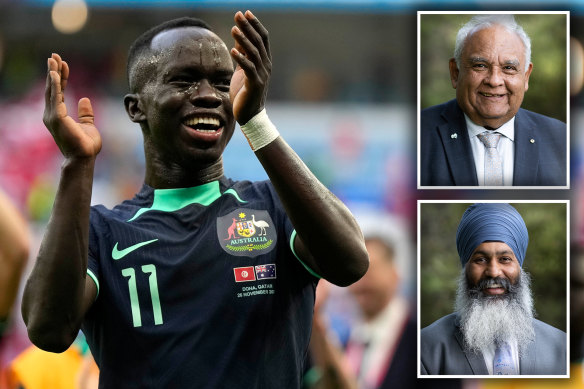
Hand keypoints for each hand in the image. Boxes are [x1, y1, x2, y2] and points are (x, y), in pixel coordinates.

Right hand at [43, 53, 101, 159]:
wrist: (84, 158)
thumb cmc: (86, 145)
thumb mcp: (88, 125)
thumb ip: (85, 113)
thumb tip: (85, 99)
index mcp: (58, 115)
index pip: (58, 92)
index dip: (61, 78)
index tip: (64, 64)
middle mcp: (52, 114)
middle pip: (52, 88)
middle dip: (53, 71)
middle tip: (55, 55)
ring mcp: (52, 116)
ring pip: (51, 90)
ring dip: (53, 73)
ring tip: (54, 59)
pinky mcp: (57, 118)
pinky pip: (55, 97)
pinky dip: (55, 84)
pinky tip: (55, 73)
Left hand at [229, 10, 270, 124]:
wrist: (250, 115)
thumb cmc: (245, 92)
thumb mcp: (242, 69)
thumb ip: (242, 54)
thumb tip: (238, 35)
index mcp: (265, 61)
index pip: (262, 38)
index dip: (255, 24)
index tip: (245, 12)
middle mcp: (266, 66)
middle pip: (258, 42)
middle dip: (248, 27)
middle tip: (239, 14)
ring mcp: (262, 75)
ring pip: (254, 53)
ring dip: (244, 40)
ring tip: (234, 28)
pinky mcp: (254, 84)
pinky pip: (248, 68)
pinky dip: (241, 58)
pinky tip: (233, 50)